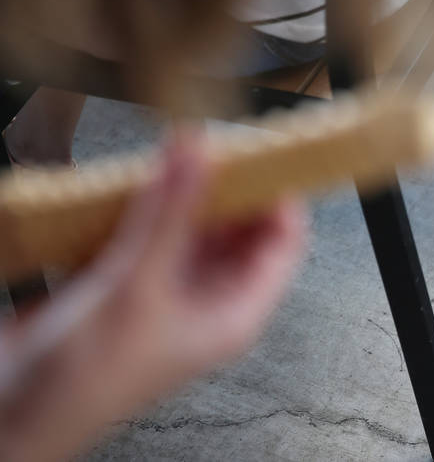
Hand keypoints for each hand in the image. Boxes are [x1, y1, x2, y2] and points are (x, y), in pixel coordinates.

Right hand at [0, 133, 307, 461]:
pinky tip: (136, 179)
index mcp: (233, 314)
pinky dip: (145, 203)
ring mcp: (166, 287)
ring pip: (193, 223)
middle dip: (228, 184)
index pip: (283, 243)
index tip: (264, 154)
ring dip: (184, 189)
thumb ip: (169, 218)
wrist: (9, 414)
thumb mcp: (136, 290)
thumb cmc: (78, 387)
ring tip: (176, 151)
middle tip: (212, 141)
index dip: (280, 196)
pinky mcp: (126, 278)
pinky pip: (150, 228)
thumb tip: (199, 155)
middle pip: (240, 227)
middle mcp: (207, 299)